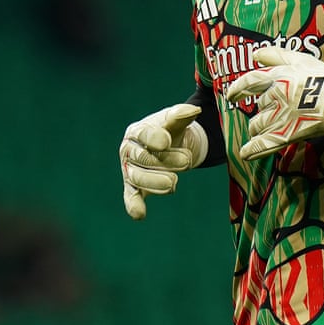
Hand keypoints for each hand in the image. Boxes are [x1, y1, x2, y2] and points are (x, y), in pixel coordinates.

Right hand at [119, 103, 207, 219]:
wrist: (173, 145)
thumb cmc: (171, 130)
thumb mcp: (177, 121)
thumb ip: (182, 115)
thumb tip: (194, 111)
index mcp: (137, 131)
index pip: (143, 135)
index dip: (154, 138)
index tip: (166, 141)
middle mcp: (129, 151)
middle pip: (143, 158)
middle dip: (165, 161)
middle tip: (187, 161)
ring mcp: (130, 170)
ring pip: (138, 178)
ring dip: (155, 182)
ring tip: (174, 184)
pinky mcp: (134, 187)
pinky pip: (131, 196)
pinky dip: (133, 205)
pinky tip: (140, 214)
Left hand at [225, 47, 323, 160]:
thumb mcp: (302, 61)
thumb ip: (276, 56)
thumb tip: (255, 55)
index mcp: (279, 76)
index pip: (250, 82)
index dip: (237, 90)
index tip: (232, 96)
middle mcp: (278, 95)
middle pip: (259, 107)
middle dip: (265, 111)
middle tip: (281, 111)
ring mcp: (284, 116)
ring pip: (260, 125)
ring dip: (262, 127)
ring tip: (275, 126)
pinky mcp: (292, 134)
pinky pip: (265, 144)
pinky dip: (253, 150)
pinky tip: (245, 153)